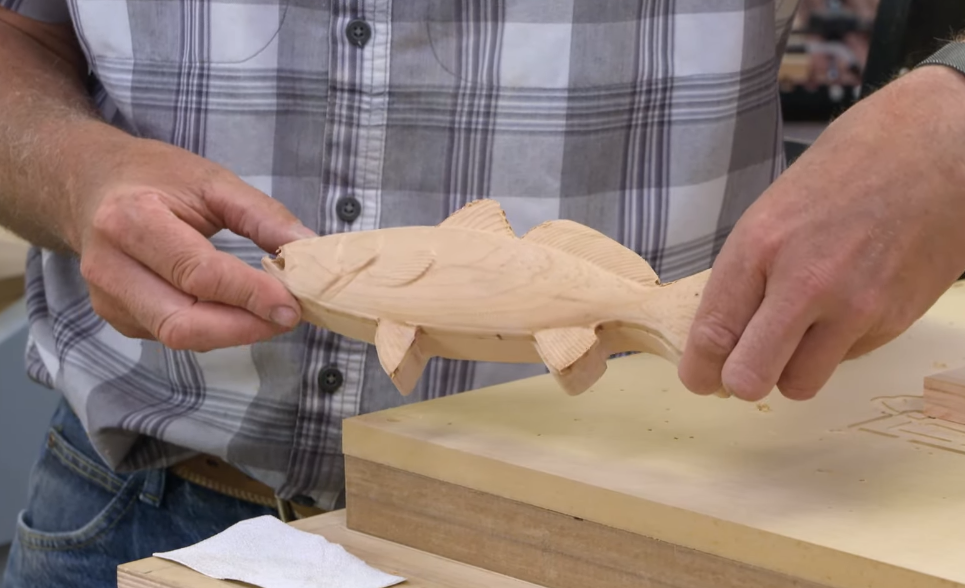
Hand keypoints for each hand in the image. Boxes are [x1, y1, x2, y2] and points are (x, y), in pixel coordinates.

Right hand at [69, 135, 316, 351]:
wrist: (88, 184)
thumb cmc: (154, 177)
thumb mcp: (212, 180)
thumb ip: (262, 216)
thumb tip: (308, 248)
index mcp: (131, 220)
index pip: (198, 274)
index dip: (250, 294)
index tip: (293, 304)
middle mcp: (110, 266)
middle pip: (182, 321)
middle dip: (243, 328)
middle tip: (288, 318)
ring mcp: (107, 298)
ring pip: (178, 335)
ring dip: (232, 332)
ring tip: (270, 315)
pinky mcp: (116, 316)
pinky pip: (171, 334)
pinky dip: (211, 329)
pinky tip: (236, 311)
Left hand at [678, 65, 964, 401]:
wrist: (932, 155)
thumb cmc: (842, 176)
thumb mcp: (770, 214)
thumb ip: (744, 278)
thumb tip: (720, 341)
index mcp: (759, 247)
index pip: (713, 333)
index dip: (700, 368)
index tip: (701, 378)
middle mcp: (804, 283)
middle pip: (750, 378)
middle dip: (740, 381)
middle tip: (743, 369)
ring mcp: (853, 307)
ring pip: (799, 385)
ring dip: (791, 370)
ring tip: (799, 335)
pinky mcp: (892, 321)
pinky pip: (844, 360)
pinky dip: (835, 346)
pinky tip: (845, 306)